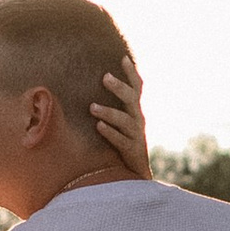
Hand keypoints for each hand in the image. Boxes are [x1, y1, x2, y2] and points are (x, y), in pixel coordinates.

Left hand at [88, 59, 151, 177]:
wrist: (136, 172)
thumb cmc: (124, 143)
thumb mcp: (121, 122)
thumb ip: (113, 106)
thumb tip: (93, 88)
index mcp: (135, 111)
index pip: (137, 88)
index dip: (132, 73)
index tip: (123, 58)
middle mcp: (138, 120)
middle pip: (132, 99)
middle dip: (119, 87)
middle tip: (105, 77)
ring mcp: (136, 135)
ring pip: (125, 120)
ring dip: (109, 112)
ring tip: (92, 107)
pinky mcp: (132, 151)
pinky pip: (121, 141)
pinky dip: (110, 132)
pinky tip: (98, 126)